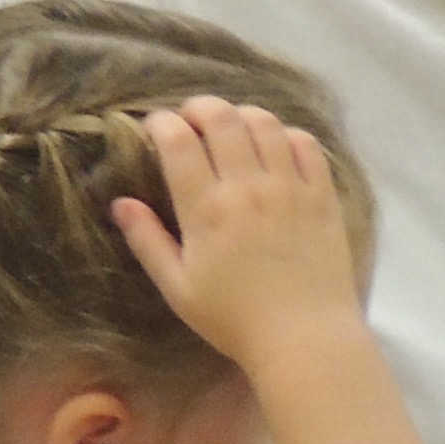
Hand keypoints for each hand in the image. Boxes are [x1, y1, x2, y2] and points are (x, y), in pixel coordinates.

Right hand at [109, 99, 366, 373]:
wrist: (305, 335)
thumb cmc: (233, 318)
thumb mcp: (177, 287)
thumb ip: (148, 240)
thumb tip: (121, 203)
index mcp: (206, 209)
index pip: (179, 141)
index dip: (162, 123)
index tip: (154, 127)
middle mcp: (249, 187)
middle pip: (223, 119)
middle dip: (200, 107)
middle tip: (190, 118)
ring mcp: (290, 187)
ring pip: (265, 123)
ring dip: (242, 115)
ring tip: (231, 127)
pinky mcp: (323, 194)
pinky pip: (306, 144)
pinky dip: (285, 133)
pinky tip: (274, 145)